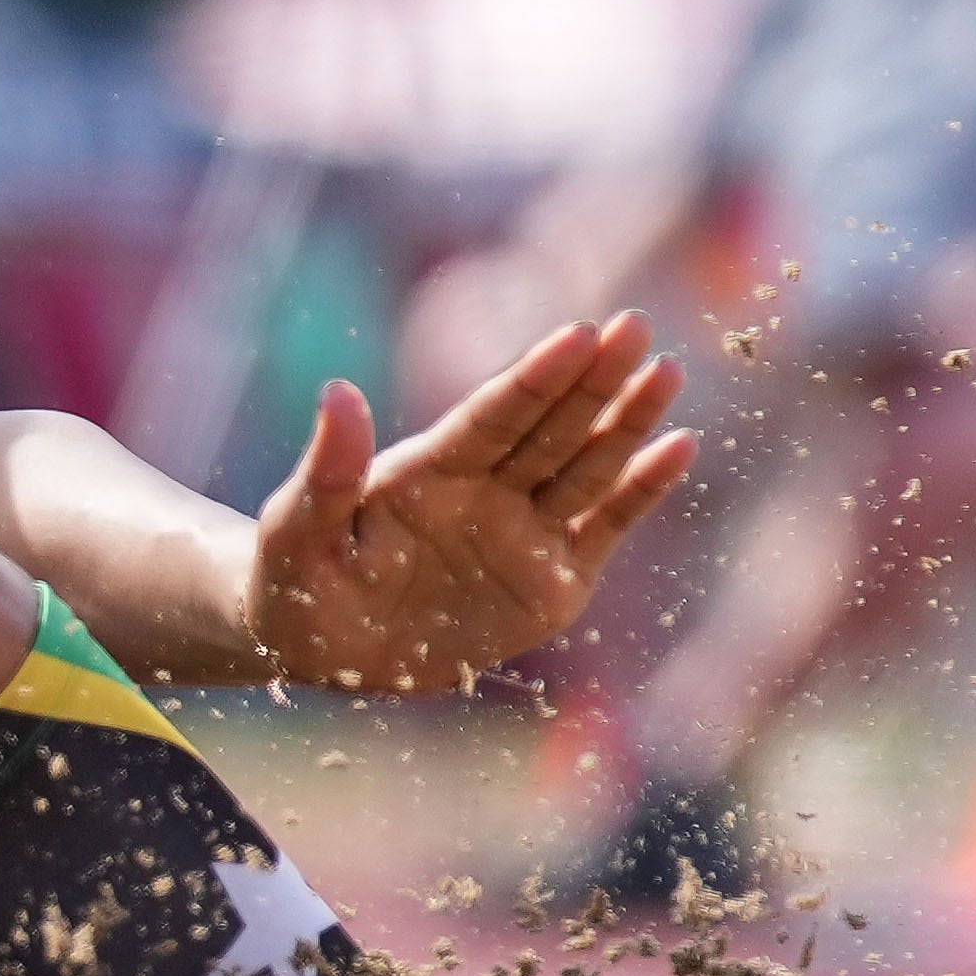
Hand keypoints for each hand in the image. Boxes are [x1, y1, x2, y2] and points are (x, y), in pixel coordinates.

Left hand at [248, 312, 689, 694]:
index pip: (492, 416)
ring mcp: (521, 531)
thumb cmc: (297, 584)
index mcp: (427, 472)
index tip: (577, 332)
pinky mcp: (550, 580)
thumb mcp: (297, 532)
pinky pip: (602, 527)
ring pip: (584, 466)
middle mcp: (483, 490)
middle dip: (594, 380)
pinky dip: (640, 491)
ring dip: (626, 421)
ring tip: (667, 371)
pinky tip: (678, 447)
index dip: (536, 378)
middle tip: (636, 325)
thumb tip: (336, 391)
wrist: (324, 650)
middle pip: (549, 427)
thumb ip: (325, 471)